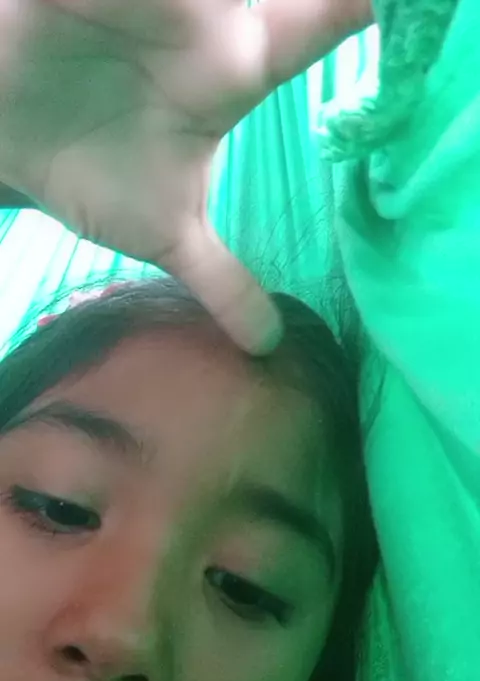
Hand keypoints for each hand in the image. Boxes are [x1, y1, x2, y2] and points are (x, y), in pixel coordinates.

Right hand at [0, 0, 370, 351]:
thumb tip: (268, 346)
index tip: (419, 1)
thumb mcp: (167, 232)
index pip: (324, 22)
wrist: (12, 141)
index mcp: (235, 67)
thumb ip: (222, 281)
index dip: (368, 5)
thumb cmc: (96, 171)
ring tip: (188, 11)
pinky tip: (105, 4)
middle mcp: (204, 13)